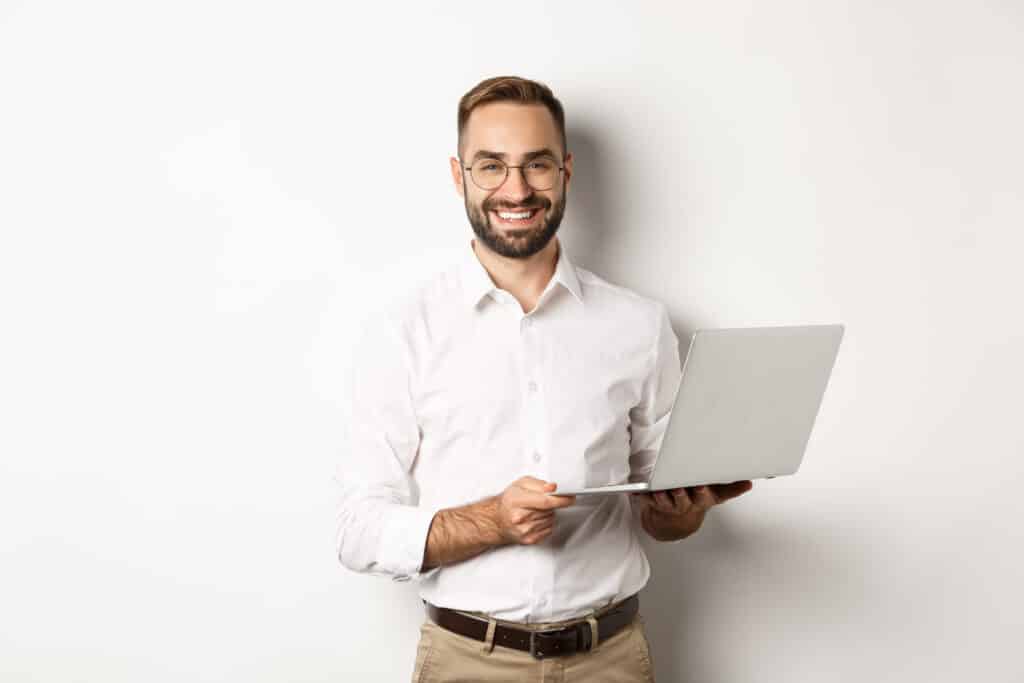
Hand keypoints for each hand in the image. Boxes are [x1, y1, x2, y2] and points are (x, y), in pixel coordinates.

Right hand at [494, 476, 575, 545]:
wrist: (496, 520)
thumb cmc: (509, 501)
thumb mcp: (520, 484)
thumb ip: (539, 484)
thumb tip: (553, 488)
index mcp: (517, 501)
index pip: (545, 501)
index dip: (561, 499)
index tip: (570, 498)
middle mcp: (519, 517)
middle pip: (549, 510)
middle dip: (551, 504)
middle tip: (540, 501)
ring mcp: (524, 530)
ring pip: (551, 520)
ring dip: (548, 514)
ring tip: (534, 511)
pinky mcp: (529, 540)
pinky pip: (548, 529)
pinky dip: (545, 524)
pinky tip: (534, 520)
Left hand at [631, 480, 752, 539]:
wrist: (675, 523)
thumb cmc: (697, 500)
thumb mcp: (716, 495)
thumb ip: (731, 487)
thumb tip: (749, 482)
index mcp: (703, 500)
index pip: (705, 497)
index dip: (702, 493)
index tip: (700, 486)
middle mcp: (687, 504)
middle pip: (684, 499)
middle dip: (682, 494)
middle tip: (678, 487)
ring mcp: (670, 505)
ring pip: (665, 501)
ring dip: (661, 496)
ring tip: (658, 489)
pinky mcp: (654, 504)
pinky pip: (647, 501)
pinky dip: (642, 496)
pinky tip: (636, 492)